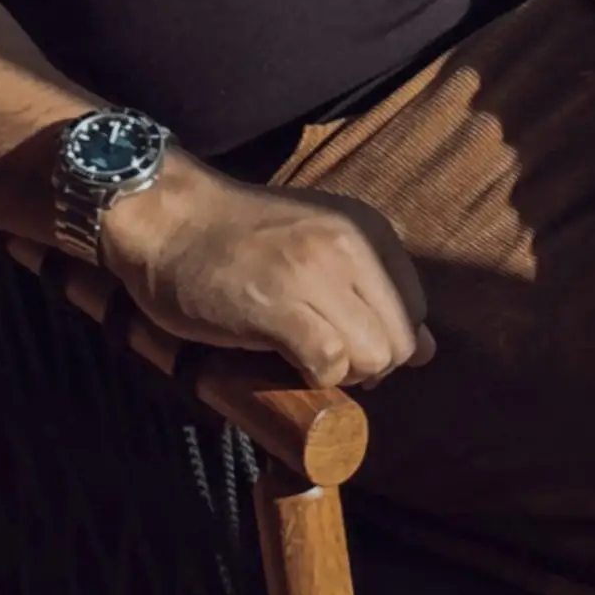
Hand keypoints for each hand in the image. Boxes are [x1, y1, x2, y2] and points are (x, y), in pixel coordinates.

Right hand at [99, 155, 433, 386]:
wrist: (167, 218)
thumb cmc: (239, 238)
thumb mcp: (321, 245)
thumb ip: (374, 288)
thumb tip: (428, 351)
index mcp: (368, 230)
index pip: (414, 310)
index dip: (384, 339)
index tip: (342, 338)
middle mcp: (352, 246)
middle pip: (401, 341)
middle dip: (370, 364)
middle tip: (323, 356)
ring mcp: (316, 275)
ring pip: (374, 357)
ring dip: (342, 372)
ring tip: (301, 355)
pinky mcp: (279, 307)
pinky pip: (329, 365)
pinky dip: (313, 376)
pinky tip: (283, 358)